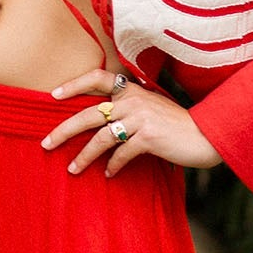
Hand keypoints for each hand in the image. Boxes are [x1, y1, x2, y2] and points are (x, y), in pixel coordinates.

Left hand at [42, 67, 222, 177]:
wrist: (207, 134)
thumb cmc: (177, 124)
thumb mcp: (152, 106)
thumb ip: (129, 107)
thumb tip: (102, 120)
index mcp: (132, 89)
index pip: (97, 78)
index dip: (74, 85)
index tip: (53, 96)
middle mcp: (133, 100)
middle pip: (88, 114)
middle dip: (63, 130)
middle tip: (46, 144)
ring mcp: (140, 117)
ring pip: (101, 138)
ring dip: (84, 156)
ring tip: (72, 169)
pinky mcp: (148, 137)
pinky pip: (121, 154)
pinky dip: (112, 166)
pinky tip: (108, 174)